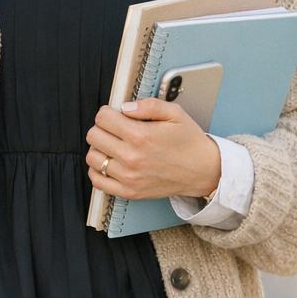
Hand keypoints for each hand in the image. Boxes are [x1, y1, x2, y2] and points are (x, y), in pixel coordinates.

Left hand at [84, 99, 220, 201]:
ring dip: (99, 148)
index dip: (107, 112)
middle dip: (102, 128)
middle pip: (93, 136)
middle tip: (114, 128)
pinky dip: (98, 170)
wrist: (203, 171)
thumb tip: (125, 107)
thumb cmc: (190, 142)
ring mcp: (129, 177)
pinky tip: (110, 162)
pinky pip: (98, 181)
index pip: (103, 118)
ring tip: (113, 145)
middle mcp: (132, 158)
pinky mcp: (129, 192)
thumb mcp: (175, 113)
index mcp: (141, 136)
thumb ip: (148, 105)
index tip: (115, 114)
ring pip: (92, 158)